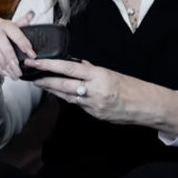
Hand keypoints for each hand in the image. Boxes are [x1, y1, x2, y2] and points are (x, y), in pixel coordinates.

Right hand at [0, 10, 36, 82]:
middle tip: (19, 67)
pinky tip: (4, 73)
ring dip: (3, 62)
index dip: (22, 40)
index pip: (11, 28)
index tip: (31, 53)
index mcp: (0, 24)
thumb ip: (20, 26)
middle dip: (11, 54)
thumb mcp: (11, 37)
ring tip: (13, 72)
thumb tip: (31, 13)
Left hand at [26, 57, 177, 135]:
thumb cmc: (131, 86)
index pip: (68, 68)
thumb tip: (76, 64)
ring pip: (67, 96)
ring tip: (40, 83)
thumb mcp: (111, 73)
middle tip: (30, 75)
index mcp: (99, 75)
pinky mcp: (95, 115)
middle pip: (63, 85)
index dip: (49, 66)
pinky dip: (69, 98)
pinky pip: (77, 105)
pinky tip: (60, 94)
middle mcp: (94, 91)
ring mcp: (93, 105)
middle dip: (44, 80)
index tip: (35, 62)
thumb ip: (91, 70)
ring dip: (53, 90)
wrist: (147, 106)